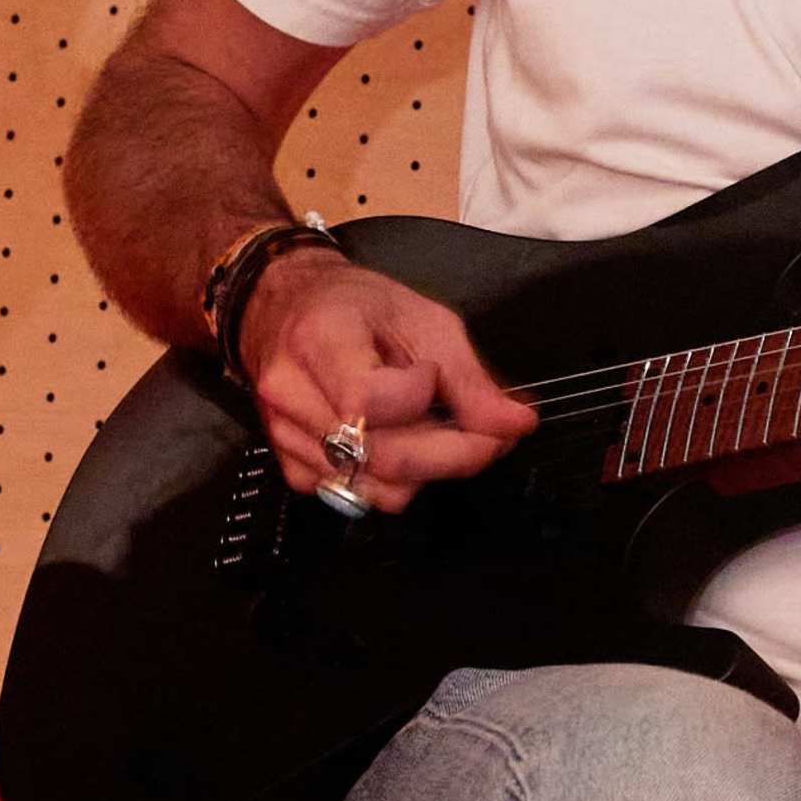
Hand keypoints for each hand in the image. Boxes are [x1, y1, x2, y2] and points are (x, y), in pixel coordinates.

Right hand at [234, 239, 536, 511]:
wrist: (286, 307)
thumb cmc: (351, 306)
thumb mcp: (422, 320)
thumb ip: (470, 379)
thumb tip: (514, 424)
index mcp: (319, 341)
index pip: (369, 400)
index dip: (419, 397)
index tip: (433, 376)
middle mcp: (291, 394)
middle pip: (382, 458)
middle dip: (453, 454)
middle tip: (486, 433)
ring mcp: (286, 436)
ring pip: (377, 489)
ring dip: (425, 469)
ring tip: (434, 429)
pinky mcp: (292, 467)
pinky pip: (356, 495)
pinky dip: (391, 479)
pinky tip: (398, 441)